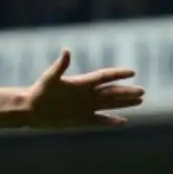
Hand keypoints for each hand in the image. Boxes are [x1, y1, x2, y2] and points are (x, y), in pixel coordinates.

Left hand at [21, 49, 144, 127]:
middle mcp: (86, 94)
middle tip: (143, 91)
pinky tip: (124, 122)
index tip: (132, 72)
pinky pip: (100, 120)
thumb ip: (60, 66)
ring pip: (110, 104)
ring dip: (124, 103)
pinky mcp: (81, 119)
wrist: (30, 109)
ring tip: (140, 101)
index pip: (104, 76)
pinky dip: (112, 121)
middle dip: (127, 92)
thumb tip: (66, 51)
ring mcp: (85, 107)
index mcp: (82, 83)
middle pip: (112, 92)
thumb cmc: (38, 92)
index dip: (118, 74)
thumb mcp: (50, 78)